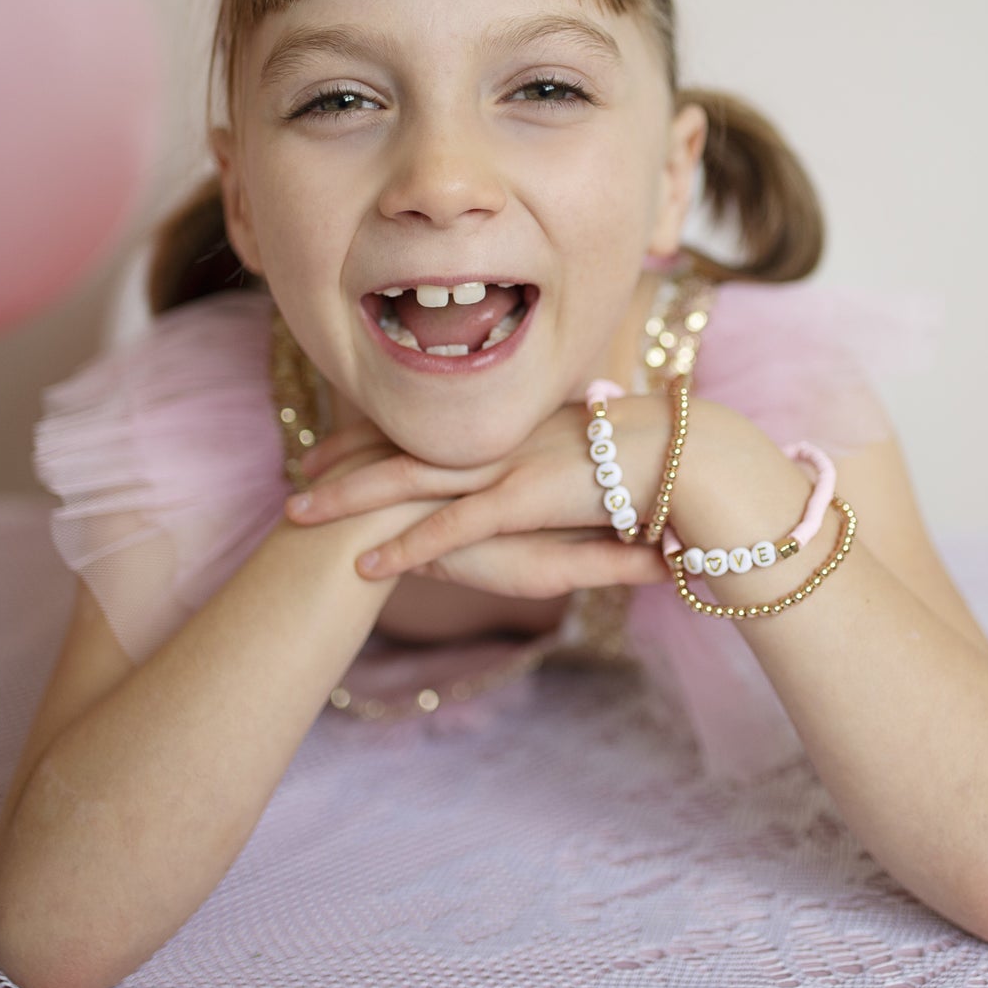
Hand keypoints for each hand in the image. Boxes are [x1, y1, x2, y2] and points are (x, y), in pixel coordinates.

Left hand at [287, 399, 673, 588]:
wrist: (691, 452)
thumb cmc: (648, 455)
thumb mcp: (585, 457)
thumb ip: (550, 464)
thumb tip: (531, 474)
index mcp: (509, 425)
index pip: (427, 423)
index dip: (376, 431)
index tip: (336, 440)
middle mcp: (498, 437)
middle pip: (402, 444)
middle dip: (343, 458)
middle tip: (298, 473)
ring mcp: (507, 463)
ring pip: (406, 478)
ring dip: (348, 498)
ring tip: (296, 513)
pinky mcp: (524, 496)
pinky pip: (452, 526)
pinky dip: (406, 545)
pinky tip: (365, 564)